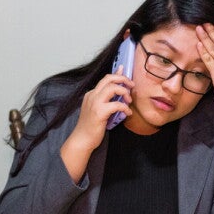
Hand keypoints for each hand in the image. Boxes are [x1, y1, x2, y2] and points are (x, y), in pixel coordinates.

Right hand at [60, 66, 133, 182]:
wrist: (82, 139)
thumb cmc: (91, 126)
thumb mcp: (98, 109)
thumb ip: (107, 100)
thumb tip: (118, 92)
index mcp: (91, 94)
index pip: (105, 79)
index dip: (118, 74)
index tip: (126, 74)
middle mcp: (92, 95)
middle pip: (109, 79)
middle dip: (123, 79)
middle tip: (131, 86)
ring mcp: (95, 103)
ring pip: (112, 88)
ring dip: (124, 92)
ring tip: (129, 101)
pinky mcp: (99, 112)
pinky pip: (117, 104)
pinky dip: (125, 107)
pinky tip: (128, 113)